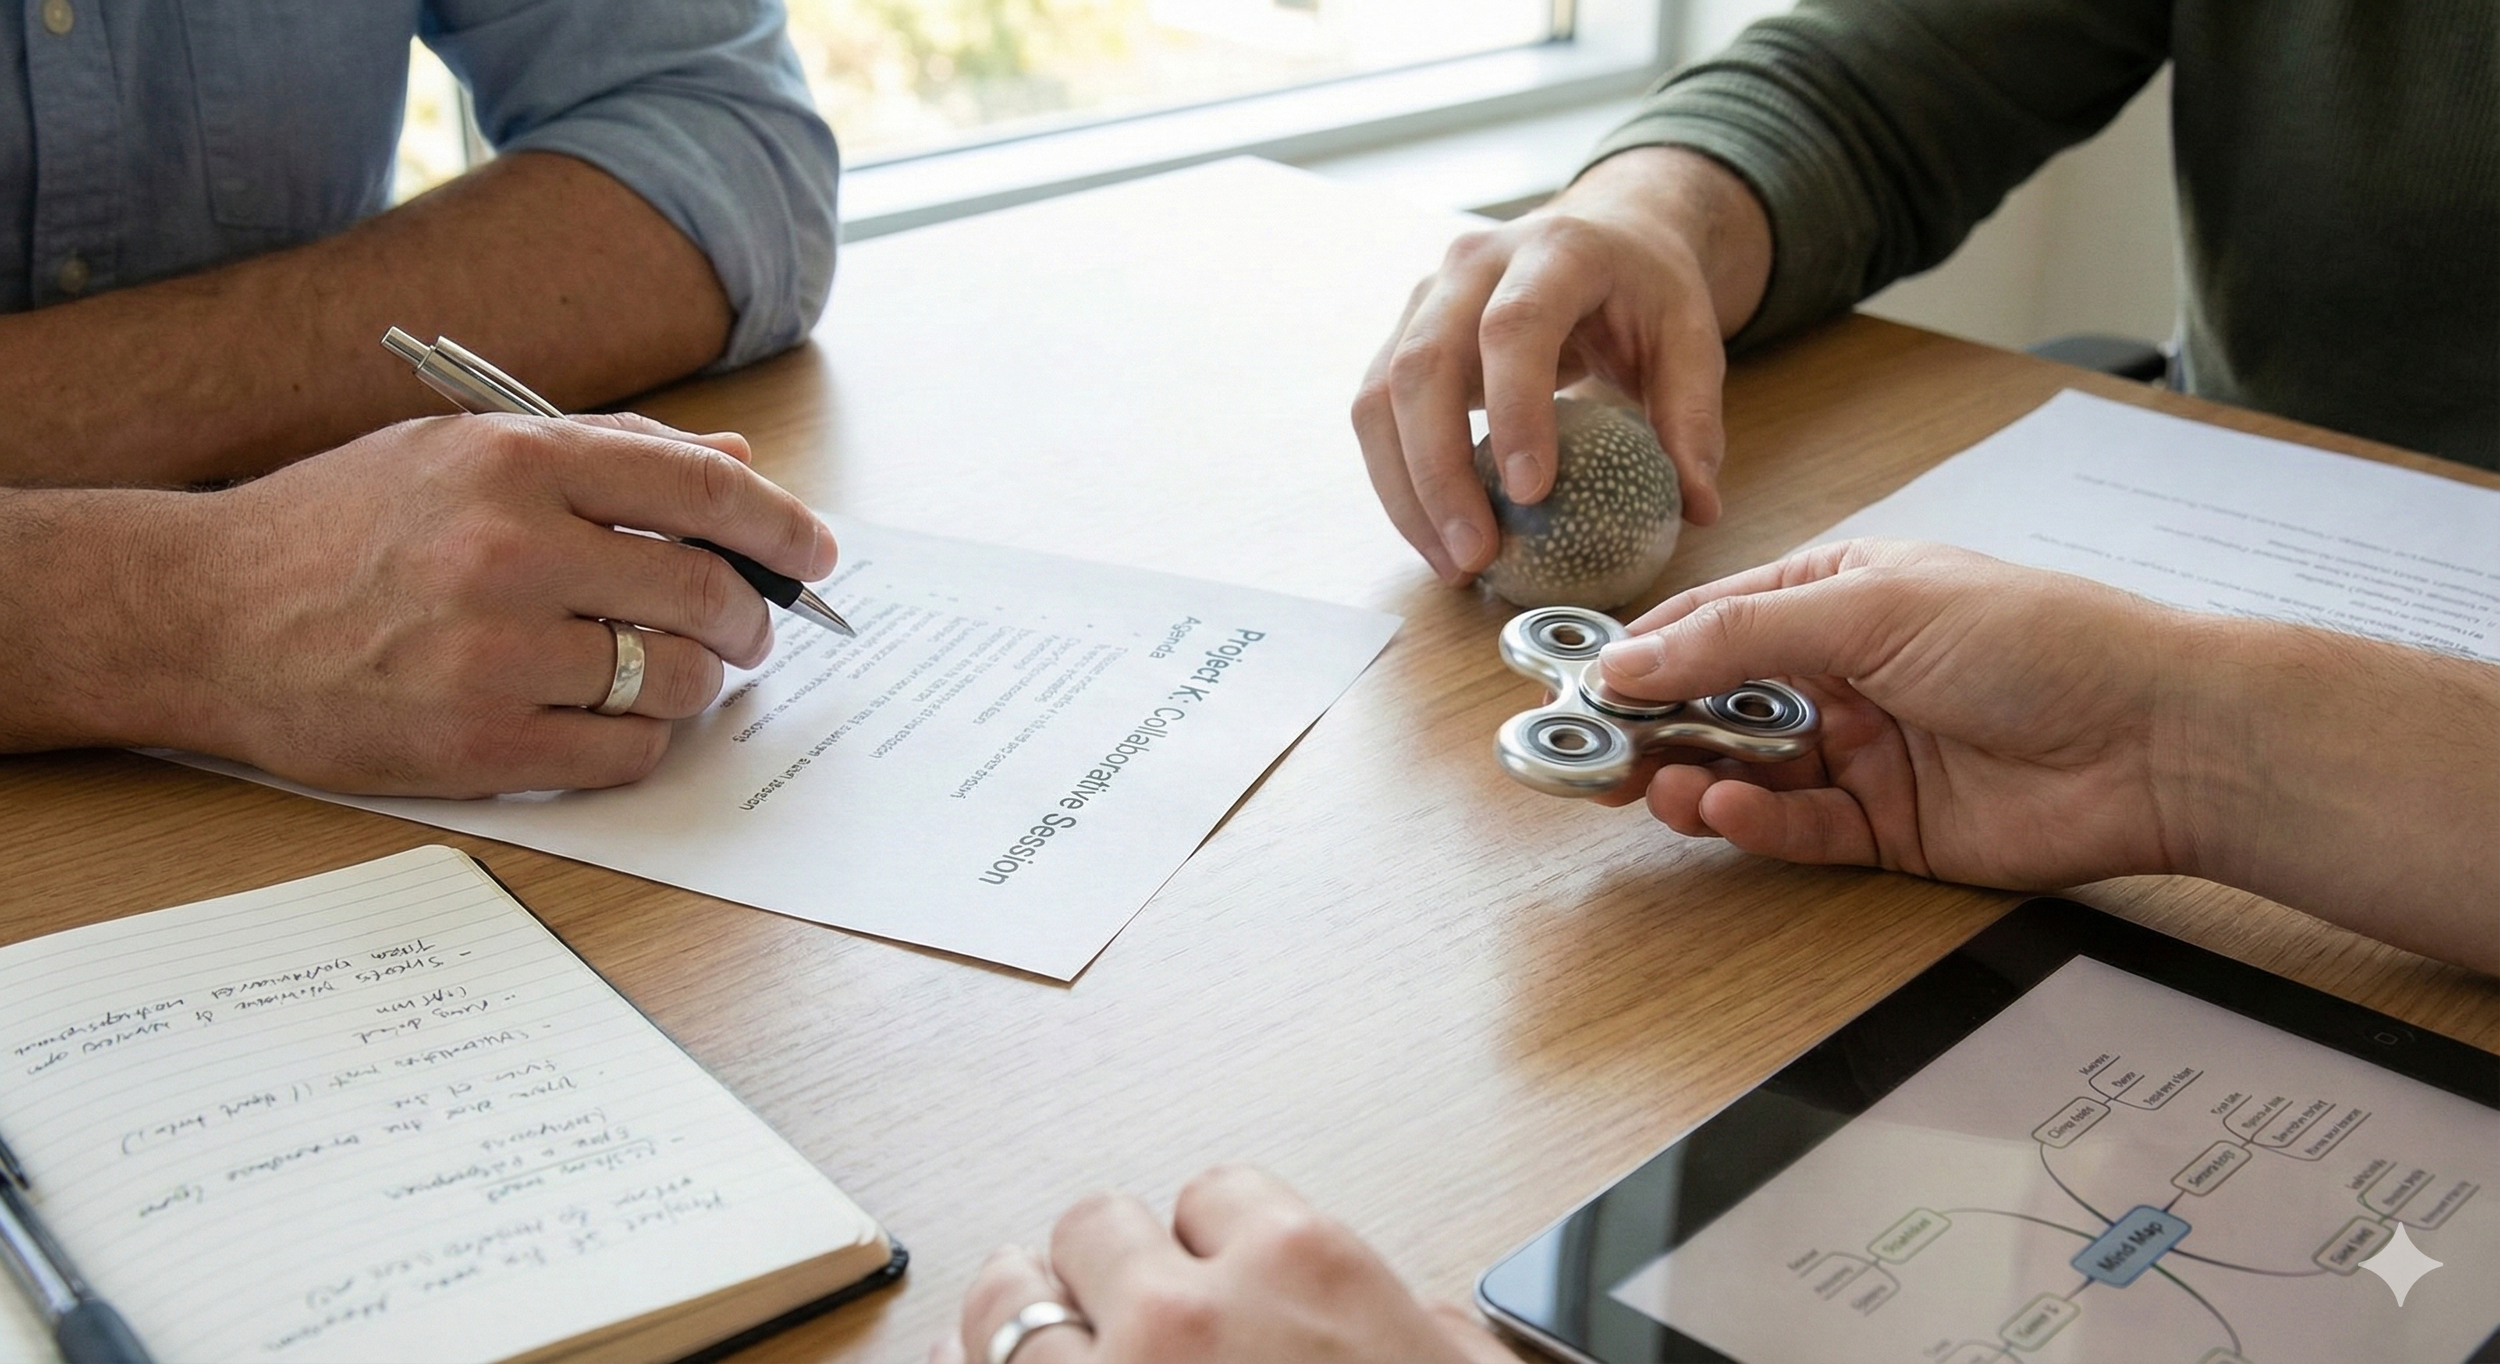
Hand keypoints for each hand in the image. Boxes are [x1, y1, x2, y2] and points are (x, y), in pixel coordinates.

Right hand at [157, 411, 833, 796]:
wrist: (205, 615)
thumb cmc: (342, 528)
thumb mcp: (463, 452)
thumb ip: (607, 452)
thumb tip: (739, 462)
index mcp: (513, 462)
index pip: (699, 488)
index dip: (780, 526)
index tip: (815, 553)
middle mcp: (508, 551)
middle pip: (704, 590)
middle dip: (749, 617)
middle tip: (747, 626)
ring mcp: (493, 654)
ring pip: (676, 679)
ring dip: (699, 681)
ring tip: (670, 668)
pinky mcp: (478, 744)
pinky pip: (626, 753)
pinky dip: (645, 740)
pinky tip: (614, 716)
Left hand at [938, 1166, 1515, 1363]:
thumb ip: (1426, 1340)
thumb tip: (1419, 1324)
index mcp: (1301, 1271)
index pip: (1216, 1197)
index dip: (1215, 1243)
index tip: (1215, 1276)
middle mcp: (1181, 1315)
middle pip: (1095, 1228)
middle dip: (1106, 1268)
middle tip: (1118, 1309)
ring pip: (1005, 1297)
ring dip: (1018, 1315)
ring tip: (1028, 1337)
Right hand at [1350, 147, 1770, 583]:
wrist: (1603, 231)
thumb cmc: (1644, 290)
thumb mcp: (1692, 337)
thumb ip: (1694, 418)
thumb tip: (1698, 510)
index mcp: (1555, 251)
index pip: (1515, 326)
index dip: (1514, 408)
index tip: (1532, 493)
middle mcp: (1472, 265)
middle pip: (1423, 365)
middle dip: (1439, 472)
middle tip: (1477, 554)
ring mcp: (1425, 298)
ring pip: (1379, 396)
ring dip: (1406, 491)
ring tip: (1453, 564)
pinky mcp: (1400, 338)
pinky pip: (1375, 416)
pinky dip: (1398, 483)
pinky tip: (1435, 537)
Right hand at [1593, 540, 2187, 888]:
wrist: (2154, 740)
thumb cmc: (2033, 640)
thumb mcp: (1869, 609)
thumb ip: (1739, 638)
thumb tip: (1628, 660)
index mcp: (1836, 598)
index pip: (1711, 624)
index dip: (1641, 656)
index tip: (1576, 686)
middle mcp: (1842, 674)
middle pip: (1717, 704)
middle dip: (1654, 729)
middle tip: (1593, 756)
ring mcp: (1864, 753)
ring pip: (1749, 771)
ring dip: (1698, 778)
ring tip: (1661, 788)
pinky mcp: (1888, 829)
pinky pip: (1800, 829)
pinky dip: (1757, 822)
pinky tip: (1729, 809)